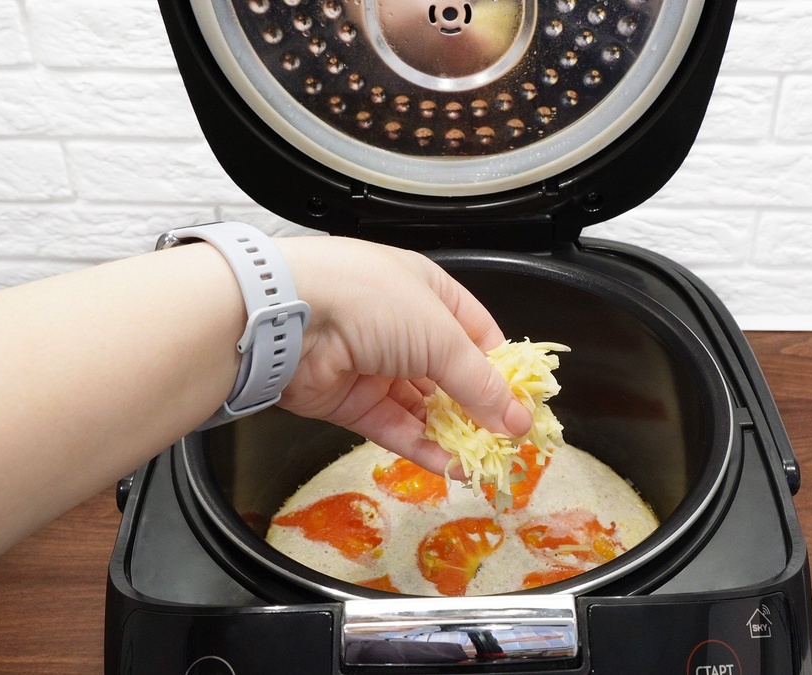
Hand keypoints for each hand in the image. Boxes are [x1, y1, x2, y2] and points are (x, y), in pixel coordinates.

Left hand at [274, 237, 533, 474]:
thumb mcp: (441, 336)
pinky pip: (395, 428)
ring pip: (424, 407)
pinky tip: (451, 467)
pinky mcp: (351, 401)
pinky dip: (423, 448)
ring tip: (483, 461)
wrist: (287, 318)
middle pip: (451, 374)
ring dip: (452, 434)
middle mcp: (400, 325)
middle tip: (507, 441)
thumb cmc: (367, 300)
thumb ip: (480, 383)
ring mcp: (374, 365)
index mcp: (427, 291)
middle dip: (478, 408)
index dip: (502, 371)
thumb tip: (516, 419)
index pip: (477, 334)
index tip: (524, 405)